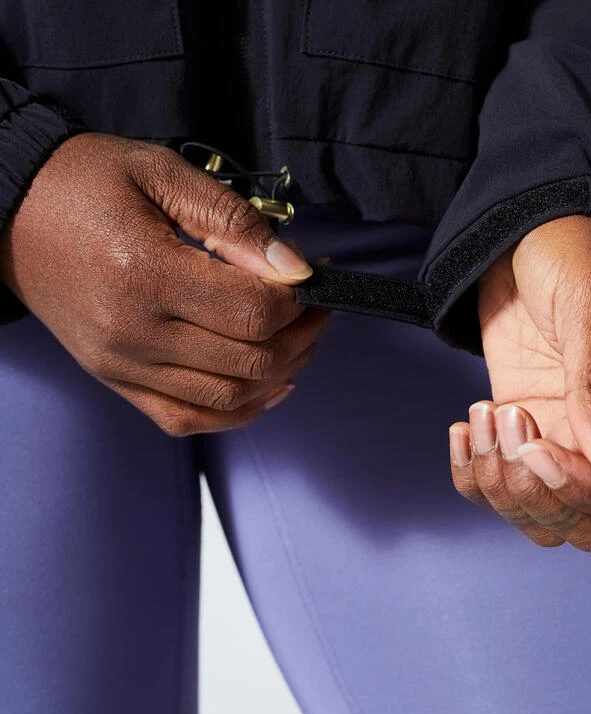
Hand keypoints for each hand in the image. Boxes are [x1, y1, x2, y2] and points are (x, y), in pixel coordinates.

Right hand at [0, 132, 329, 434]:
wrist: (9, 211)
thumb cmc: (86, 182)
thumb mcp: (163, 175)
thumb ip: (235, 223)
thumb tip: (296, 268)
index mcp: (146, 273)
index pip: (253, 312)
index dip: (298, 299)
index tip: (311, 275)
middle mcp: (134, 332)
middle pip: (251, 361)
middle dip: (302, 336)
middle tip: (317, 308)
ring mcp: (123, 366)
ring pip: (229, 398)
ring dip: (281, 373)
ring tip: (299, 340)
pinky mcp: (117, 381)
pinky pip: (187, 419)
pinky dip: (238, 412)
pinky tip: (269, 387)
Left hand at [449, 216, 590, 550]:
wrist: (529, 229)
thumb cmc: (577, 251)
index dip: (589, 490)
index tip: (537, 446)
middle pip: (589, 523)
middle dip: (537, 494)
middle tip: (508, 421)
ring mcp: (558, 437)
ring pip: (539, 515)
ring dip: (498, 483)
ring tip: (483, 412)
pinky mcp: (517, 429)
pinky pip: (495, 486)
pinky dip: (471, 473)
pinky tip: (463, 425)